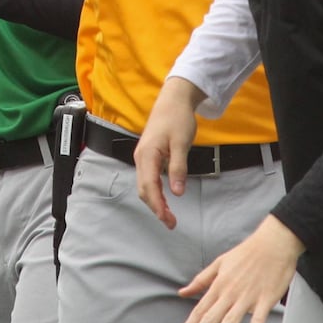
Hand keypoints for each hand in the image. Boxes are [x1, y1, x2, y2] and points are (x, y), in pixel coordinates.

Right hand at [134, 77, 202, 228]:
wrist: (173, 100)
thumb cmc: (177, 119)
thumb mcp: (181, 143)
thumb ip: (178, 168)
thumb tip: (178, 192)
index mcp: (147, 155)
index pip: (149, 188)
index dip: (158, 206)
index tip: (168, 220)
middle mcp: (141, 158)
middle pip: (144, 190)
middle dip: (156, 208)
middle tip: (171, 223)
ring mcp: (143, 157)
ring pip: (145, 186)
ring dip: (155, 202)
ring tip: (169, 215)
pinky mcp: (149, 156)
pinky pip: (148, 179)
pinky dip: (155, 192)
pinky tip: (165, 199)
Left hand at [176, 216, 301, 322]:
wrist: (274, 243)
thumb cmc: (246, 253)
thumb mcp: (219, 263)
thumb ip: (201, 280)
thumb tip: (182, 293)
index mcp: (219, 285)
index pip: (200, 309)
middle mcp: (230, 293)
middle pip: (211, 317)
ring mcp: (248, 297)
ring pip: (231, 319)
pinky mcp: (266, 299)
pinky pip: (259, 318)